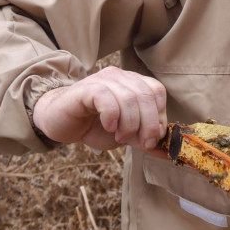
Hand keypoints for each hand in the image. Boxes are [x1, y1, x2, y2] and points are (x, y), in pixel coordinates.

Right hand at [32, 66, 168, 155]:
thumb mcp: (126, 136)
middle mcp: (119, 77)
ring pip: (129, 98)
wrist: (61, 123)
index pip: (156, 91)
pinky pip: (106, 98)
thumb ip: (145, 140)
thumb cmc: (94, 126)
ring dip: (130, 124)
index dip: (159, 115)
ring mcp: (102, 80)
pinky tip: (109, 127)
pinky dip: (112, 116)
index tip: (152, 137)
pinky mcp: (85, 89)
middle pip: (145, 95)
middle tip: (141, 143)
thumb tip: (169, 152)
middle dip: (149, 124)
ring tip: (120, 137)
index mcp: (132, 83)